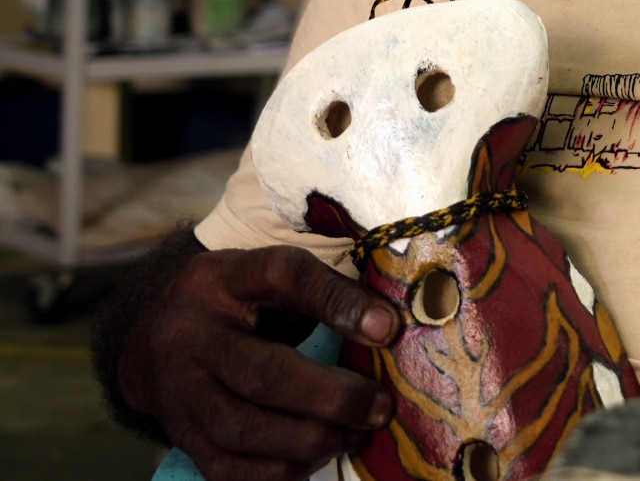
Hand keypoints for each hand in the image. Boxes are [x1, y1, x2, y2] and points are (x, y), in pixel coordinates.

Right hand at [118, 243, 401, 480]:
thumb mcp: (269, 278)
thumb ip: (324, 292)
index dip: (337, 302)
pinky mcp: (178, 434)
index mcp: (223, 279)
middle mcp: (190, 335)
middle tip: (378, 407)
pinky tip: (315, 458)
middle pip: (261, 373)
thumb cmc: (233, 303)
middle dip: (330, 397)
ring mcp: (177, 391)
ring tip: (354, 435)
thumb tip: (388, 327)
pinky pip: (227, 468)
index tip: (387, 328)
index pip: (284, 278)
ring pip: (242, 429)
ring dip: (309, 440)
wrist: (151, 340)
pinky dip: (278, 471)